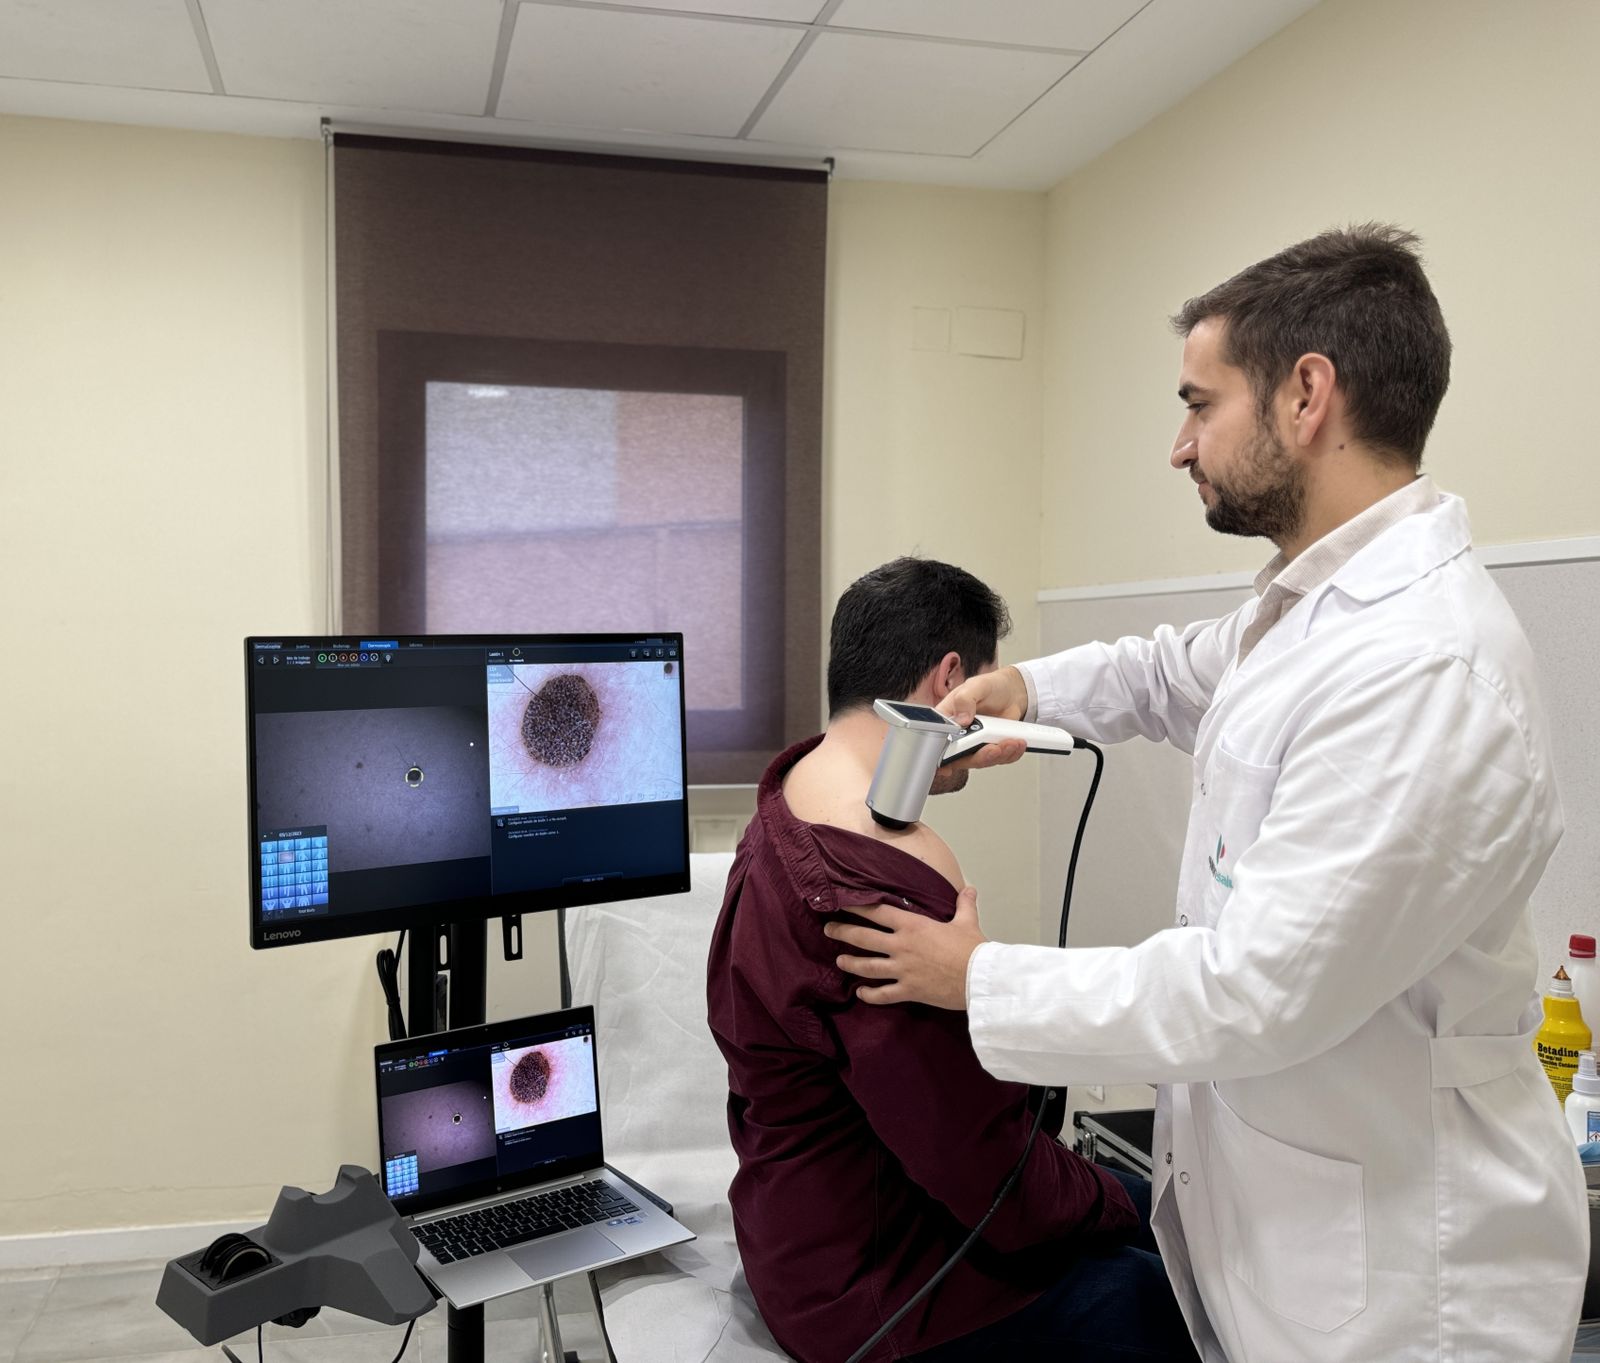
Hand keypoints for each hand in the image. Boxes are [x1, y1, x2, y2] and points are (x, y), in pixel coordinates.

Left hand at [824, 885, 987, 1009]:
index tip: (841, 903)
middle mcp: (902, 946)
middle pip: (863, 937)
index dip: (857, 906)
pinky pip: (883, 994)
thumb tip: (969, 889)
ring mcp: (902, 969)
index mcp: (913, 925)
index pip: (878, 912)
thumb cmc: (973, 948)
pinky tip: (860, 993)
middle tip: (828, 930)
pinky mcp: (908, 990)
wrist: (980, 978)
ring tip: (839, 961)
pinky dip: (869, 994)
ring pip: (867, 966)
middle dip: (842, 932)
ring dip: (850, 963)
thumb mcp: (967, 921)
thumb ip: (964, 905)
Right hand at [936, 665, 1028, 771]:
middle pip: (961, 757)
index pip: (937, 740)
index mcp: (948, 718)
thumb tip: (961, 719)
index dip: (940, 757)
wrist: (1012, 692)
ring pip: (982, 761)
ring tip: (1011, 742)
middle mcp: (959, 735)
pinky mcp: (991, 748)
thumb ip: (965, 699)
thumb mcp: (976, 686)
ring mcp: (976, 743)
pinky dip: (1010, 754)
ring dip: (999, 755)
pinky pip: (999, 759)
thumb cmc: (990, 687)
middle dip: (980, 756)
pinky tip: (1016, 744)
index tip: (947, 765)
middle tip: (994, 748)